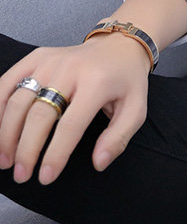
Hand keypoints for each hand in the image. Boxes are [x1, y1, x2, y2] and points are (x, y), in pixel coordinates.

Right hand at [0, 35, 149, 184]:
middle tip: (22, 175)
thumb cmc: (126, 82)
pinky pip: (7, 82)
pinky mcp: (36, 57)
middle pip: (39, 115)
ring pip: (17, 101)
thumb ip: (118, 138)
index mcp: (97, 83)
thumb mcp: (136, 109)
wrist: (119, 46)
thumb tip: (99, 163)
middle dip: (26, 150)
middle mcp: (70, 69)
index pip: (71, 125)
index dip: (56, 154)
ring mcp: (50, 61)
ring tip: (6, 160)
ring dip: (6, 134)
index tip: (46, 177)